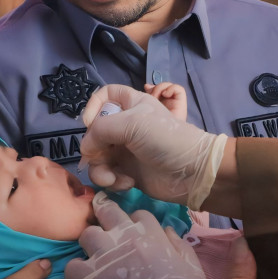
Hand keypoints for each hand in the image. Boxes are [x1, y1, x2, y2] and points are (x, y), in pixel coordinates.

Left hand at [66, 195, 211, 278]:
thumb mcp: (193, 268)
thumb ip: (179, 245)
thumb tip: (167, 230)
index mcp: (152, 235)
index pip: (137, 214)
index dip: (135, 222)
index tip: (133, 233)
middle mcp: (126, 240)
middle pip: (107, 212)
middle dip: (105, 216)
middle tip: (105, 228)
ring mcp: (105, 259)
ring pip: (86, 234)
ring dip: (91, 243)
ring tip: (96, 256)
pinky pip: (72, 265)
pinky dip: (77, 270)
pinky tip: (85, 278)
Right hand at [81, 84, 226, 208]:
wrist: (191, 172)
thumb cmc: (164, 139)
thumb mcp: (132, 123)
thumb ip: (100, 130)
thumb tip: (86, 149)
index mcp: (131, 105)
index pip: (105, 95)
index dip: (93, 105)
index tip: (89, 122)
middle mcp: (126, 126)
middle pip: (95, 132)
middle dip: (93, 147)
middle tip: (100, 157)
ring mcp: (126, 150)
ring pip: (97, 157)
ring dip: (101, 169)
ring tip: (113, 178)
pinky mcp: (128, 172)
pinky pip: (107, 174)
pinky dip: (112, 180)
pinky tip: (127, 183)